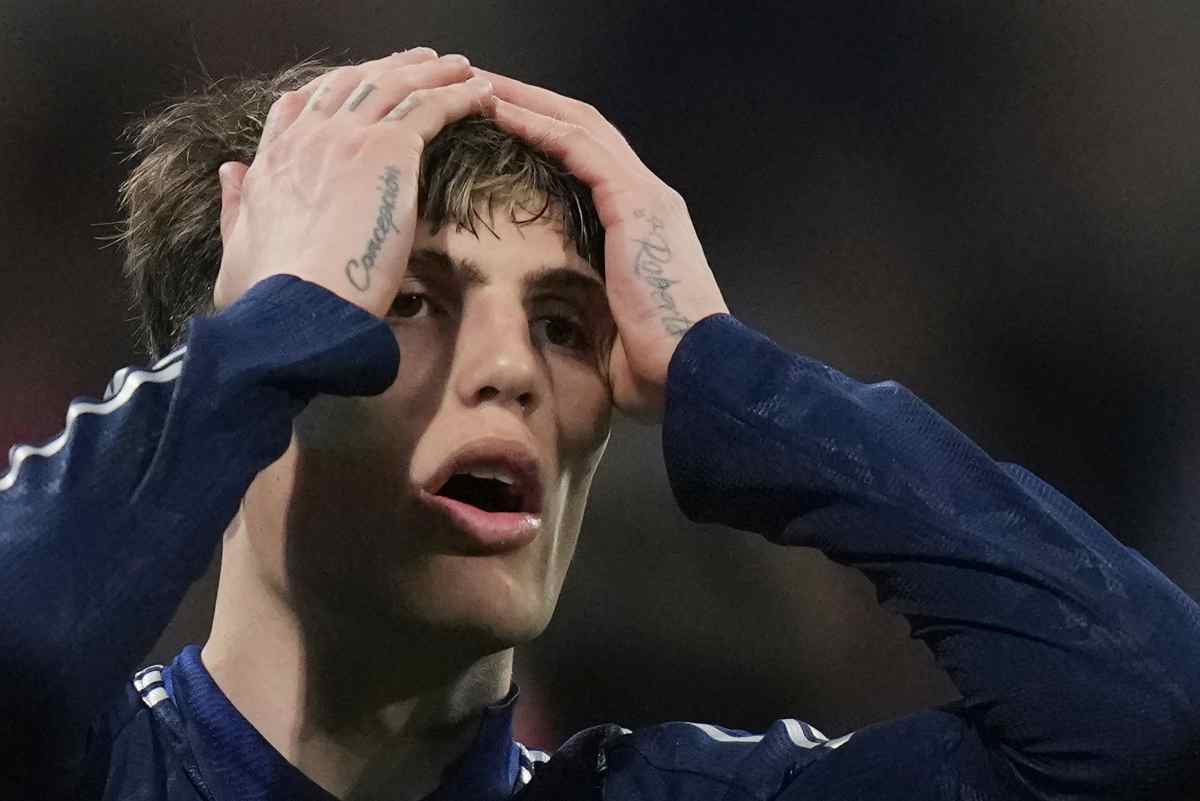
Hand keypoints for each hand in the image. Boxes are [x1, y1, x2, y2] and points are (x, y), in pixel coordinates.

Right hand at [212, 49, 496, 317]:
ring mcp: (349, 139)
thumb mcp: (236, 247)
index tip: (357, 84)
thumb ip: (234, 204)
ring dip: (433, 73)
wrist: (301, 308)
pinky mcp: (390, 151)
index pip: (300, 104)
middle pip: (353, 83)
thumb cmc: (269, 297)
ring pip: (396, 86)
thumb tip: (230, 171)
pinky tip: (481, 94)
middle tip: (420, 62)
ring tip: (462, 68)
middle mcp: (310, 139)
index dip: (332, 90)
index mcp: (274, 161)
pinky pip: (431, 109)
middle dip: (388, 68)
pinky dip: (459, 96)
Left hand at [471, 67, 729, 423]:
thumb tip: (549, 316)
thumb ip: (587, 300)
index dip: (547, 133)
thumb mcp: (612, 322)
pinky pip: (579, 148)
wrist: (696, 372)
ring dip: (527, 101)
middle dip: (533, 102)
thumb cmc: (656, 363)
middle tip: (482, 86)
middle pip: (584, 128)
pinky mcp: (635, 203)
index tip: (501, 123)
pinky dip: (538, 125)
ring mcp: (646, 196)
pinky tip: (501, 113)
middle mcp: (650, 196)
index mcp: (645, 222)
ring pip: (579, 125)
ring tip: (480, 86)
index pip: (591, 158)